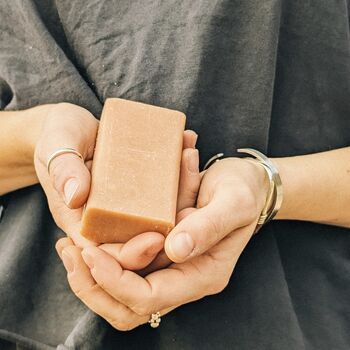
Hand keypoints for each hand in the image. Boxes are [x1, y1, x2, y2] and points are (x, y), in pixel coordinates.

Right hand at [34, 102, 199, 268]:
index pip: (110, 255)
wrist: (71, 127)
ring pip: (160, 212)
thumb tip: (75, 196)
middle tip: (191, 208)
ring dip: (181, 192)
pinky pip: (163, 188)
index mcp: (84, 221)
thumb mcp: (56, 145)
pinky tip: (185, 147)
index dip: (133, 254)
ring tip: (189, 160)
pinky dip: (178, 171)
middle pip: (144, 237)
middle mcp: (110, 218)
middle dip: (170, 224)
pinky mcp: (142, 187)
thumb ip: (63, 168)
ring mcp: (129, 204)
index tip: (156, 239)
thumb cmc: (59, 137)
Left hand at [55, 157, 269, 330]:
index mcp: (204, 273)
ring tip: (69, 246)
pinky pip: (126, 270)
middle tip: (70, 250)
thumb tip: (174, 250)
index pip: (152, 296)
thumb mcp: (234, 201)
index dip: (117, 280)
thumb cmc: (244, 191)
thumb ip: (209, 226)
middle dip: (94, 284)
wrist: (248, 186)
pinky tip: (86, 237)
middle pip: (130, 306)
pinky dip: (101, 259)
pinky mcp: (162, 253)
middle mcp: (185, 277)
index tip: (90, 252)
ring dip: (91, 275)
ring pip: (122, 294)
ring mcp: (172, 268)